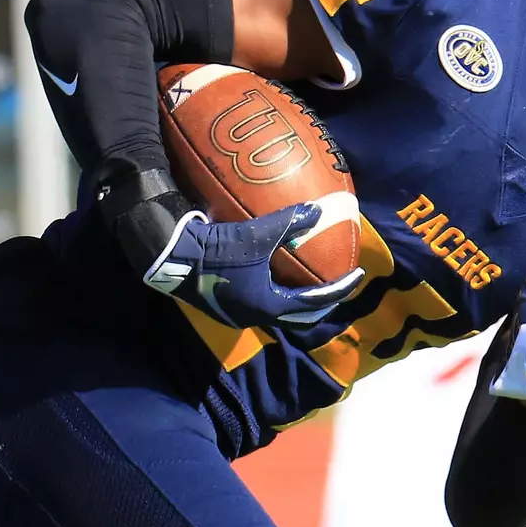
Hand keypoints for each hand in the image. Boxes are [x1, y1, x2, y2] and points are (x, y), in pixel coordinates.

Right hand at [126, 200, 363, 330]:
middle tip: (334, 288)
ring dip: (293, 300)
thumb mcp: (256, 234)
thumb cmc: (215, 248)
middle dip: (318, 304)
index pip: (313, 303)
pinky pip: (256, 303)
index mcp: (267, 305)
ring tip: (306, 283)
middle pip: (296, 316)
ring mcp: (234, 313)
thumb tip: (320, 210)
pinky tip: (270, 276)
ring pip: (275, 311)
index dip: (337, 290)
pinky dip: (272, 293)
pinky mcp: (219, 305)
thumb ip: (289, 222)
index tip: (356, 278)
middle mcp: (252, 316)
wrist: (169, 255)